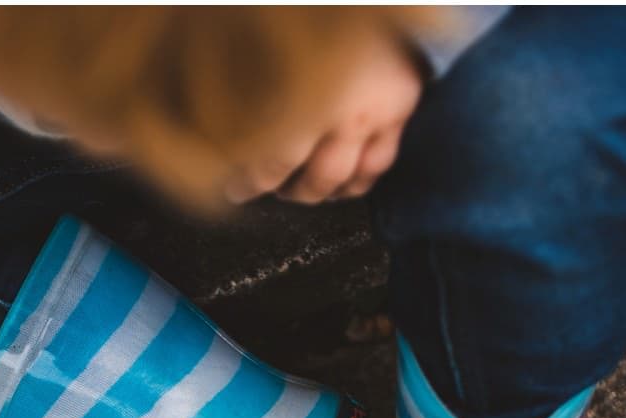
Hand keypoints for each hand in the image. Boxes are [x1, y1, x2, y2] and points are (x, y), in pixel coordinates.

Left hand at [221, 32, 424, 205]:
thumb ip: (250, 79)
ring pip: (353, 177)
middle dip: (288, 189)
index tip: (234, 189)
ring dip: (324, 191)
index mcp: (311, 94)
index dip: (251, 182)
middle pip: (318, 177)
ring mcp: (381, 109)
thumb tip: (221, 120)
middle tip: (267, 187)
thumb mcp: (265, 41)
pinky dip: (359, 180)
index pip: (276, 160)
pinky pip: (380, 162)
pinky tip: (340, 182)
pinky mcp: (404, 103)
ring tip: (301, 188)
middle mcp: (349, 109)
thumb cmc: (310, 11)